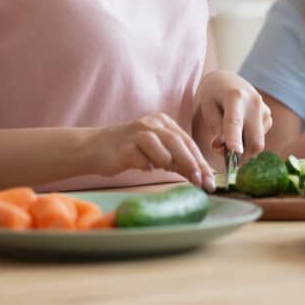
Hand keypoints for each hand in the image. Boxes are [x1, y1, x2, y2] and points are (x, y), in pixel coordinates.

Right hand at [93, 113, 214, 190]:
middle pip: (179, 143)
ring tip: (165, 171)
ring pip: (163, 149)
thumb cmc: (129, 152)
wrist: (93, 148)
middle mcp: (152, 123)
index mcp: (163, 122)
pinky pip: (143, 160)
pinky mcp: (124, 146)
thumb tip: (200, 176)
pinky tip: (144, 168)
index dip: (201, 162)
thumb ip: (175, 158)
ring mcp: (137, 133)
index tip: (210, 181)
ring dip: (169, 164)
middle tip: (201, 183)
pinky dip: (147, 166)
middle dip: (193, 165)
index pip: (188, 142)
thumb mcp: (156, 151)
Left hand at [193, 70, 271, 159]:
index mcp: (235, 96)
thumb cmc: (213, 95)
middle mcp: (254, 102)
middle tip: (225, 159)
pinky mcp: (268, 116)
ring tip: (228, 140)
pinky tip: (238, 132)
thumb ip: (217, 129)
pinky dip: (248, 143)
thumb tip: (228, 150)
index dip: (234, 138)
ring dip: (243, 150)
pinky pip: (259, 138)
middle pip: (254, 140)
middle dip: (241, 157)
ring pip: (257, 143)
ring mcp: (264, 110)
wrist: (227, 80)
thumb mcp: (208, 108)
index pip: (234, 121)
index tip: (234, 152)